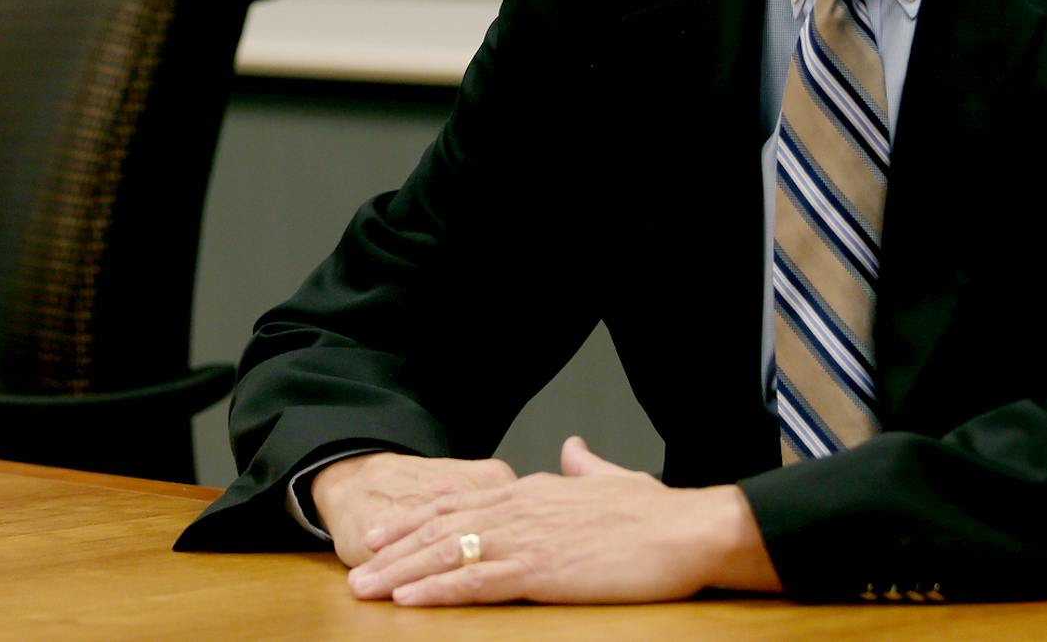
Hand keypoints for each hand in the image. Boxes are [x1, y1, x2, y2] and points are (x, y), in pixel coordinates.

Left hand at [345, 435, 781, 604]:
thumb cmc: (659, 514)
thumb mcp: (615, 480)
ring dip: (403, 571)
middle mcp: (523, 507)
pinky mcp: (541, 571)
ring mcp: (529, 538)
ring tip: (367, 588)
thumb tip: (575, 448)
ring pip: (450, 552)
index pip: (463, 500)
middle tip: (357, 563)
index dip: (418, 514)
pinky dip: (439, 589)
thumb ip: (587, 467)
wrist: (690, 529)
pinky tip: (411, 599)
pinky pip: (478, 580)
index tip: (384, 528)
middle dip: (396, 546)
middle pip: (444, 525)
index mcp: (538, 490)